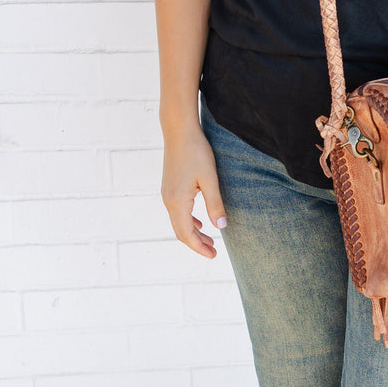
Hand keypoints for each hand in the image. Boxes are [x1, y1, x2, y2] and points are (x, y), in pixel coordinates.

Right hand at [160, 127, 226, 258]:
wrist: (179, 131)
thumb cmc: (196, 152)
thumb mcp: (210, 179)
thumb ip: (215, 204)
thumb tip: (221, 228)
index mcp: (178, 201)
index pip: (186, 234)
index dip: (199, 247)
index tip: (213, 255)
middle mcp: (168, 200)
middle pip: (180, 231)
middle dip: (196, 244)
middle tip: (214, 252)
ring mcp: (167, 193)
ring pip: (178, 222)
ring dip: (193, 232)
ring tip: (209, 240)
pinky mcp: (169, 187)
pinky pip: (177, 211)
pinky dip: (188, 221)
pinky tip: (200, 222)